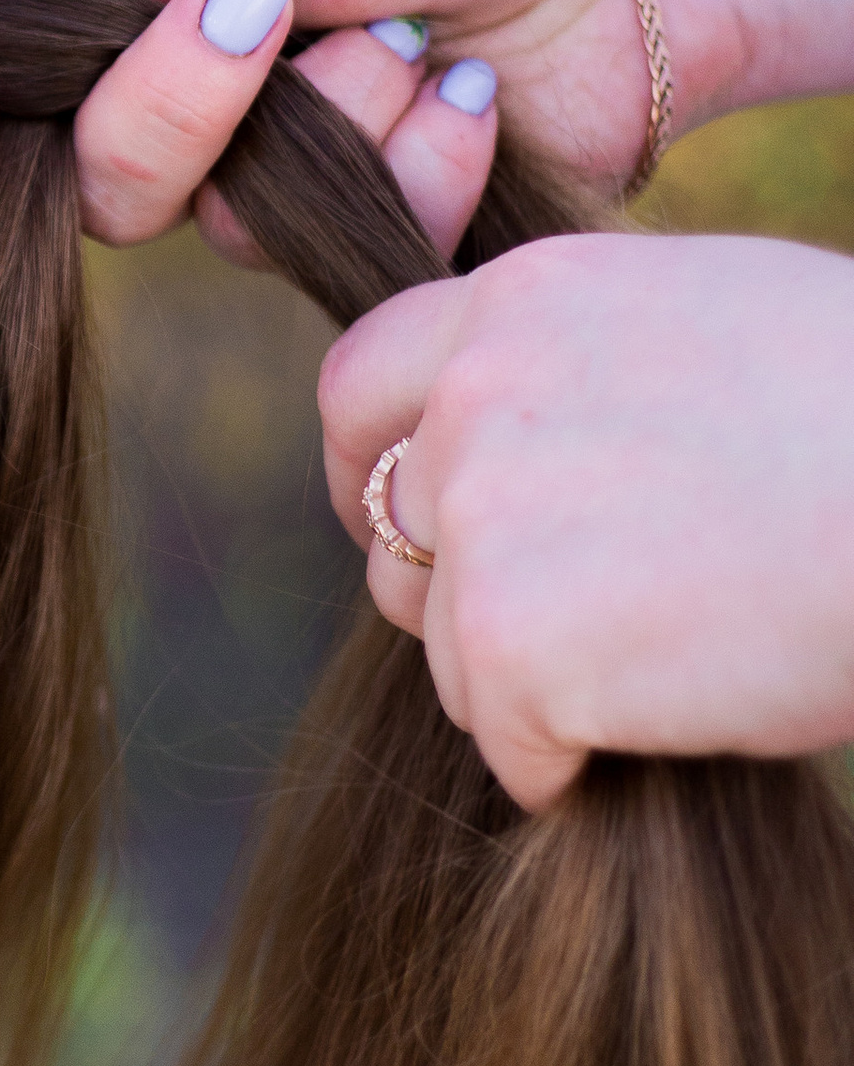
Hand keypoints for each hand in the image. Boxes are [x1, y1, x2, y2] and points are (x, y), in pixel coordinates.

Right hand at [0, 0, 747, 265]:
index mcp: (146, 12)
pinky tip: (471, 91)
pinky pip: (348, 246)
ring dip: (330, 111)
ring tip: (416, 28)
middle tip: (260, 2)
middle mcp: (196, 117)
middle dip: (172, 100)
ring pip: (227, 220)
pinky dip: (414, 157)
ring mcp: (286, 191)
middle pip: (103, 181)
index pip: (7, 90)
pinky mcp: (380, 248)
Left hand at [318, 233, 853, 807]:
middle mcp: (474, 396)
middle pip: (397, 533)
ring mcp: (484, 519)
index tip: (420, 531)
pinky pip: (506, 742)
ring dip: (529, 681)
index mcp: (520, 301)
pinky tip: (668, 728)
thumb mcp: (705, 312)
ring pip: (446, 648)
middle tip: (579, 624)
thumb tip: (521, 414)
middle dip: (463, 591)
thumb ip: (579, 354)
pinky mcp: (514, 642)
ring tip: (665, 663)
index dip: (377, 472)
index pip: (360, 388)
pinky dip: (570, 764)